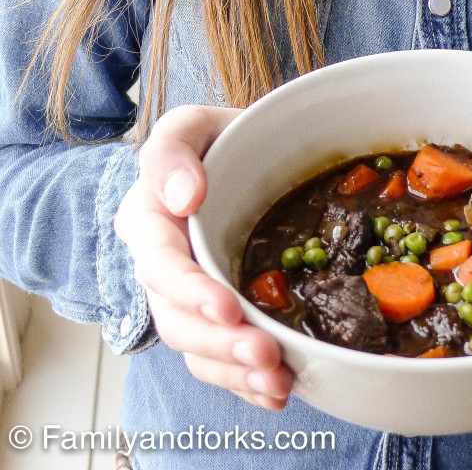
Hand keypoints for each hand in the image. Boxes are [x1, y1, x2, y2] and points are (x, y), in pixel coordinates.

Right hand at [114, 105, 293, 409]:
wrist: (245, 155)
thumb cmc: (214, 140)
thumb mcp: (190, 125)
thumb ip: (173, 151)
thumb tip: (183, 196)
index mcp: (149, 220)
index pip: (160, 263)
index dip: (190, 291)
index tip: (228, 308)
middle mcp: (163, 268)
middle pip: (178, 320)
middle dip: (220, 344)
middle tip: (265, 354)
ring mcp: (188, 298)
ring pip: (198, 348)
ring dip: (234, 371)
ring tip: (278, 383)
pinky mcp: (215, 317)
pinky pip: (219, 359)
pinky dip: (244, 381)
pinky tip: (276, 391)